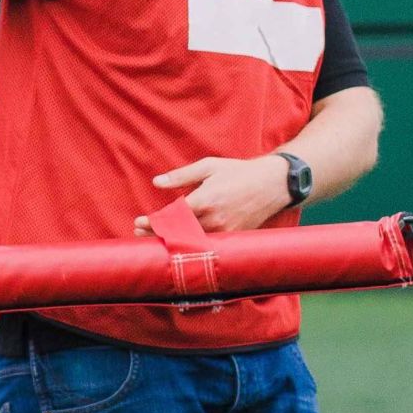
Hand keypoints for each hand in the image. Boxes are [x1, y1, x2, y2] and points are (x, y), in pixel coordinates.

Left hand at [134, 155, 291, 235]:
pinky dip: (192, 246)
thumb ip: (181, 176)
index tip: (139, 222)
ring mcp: (225, 231)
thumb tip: (157, 182)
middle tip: (139, 233)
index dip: (154, 222)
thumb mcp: (208, 166)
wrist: (273, 184)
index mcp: (206, 199)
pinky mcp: (233, 238)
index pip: (172, 216)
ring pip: (192, 242)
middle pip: (178, 233)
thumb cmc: (238, 172)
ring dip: (172, 242)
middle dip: (157, 234)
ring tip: (156, 239)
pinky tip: (179, 244)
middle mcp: (215, 219)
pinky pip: (208, 245)